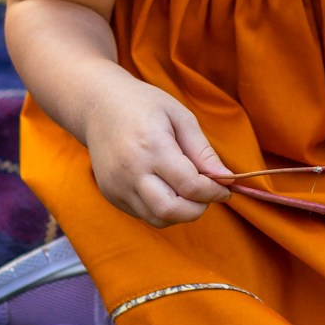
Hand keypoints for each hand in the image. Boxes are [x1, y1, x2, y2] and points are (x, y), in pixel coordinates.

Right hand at [82, 70, 232, 226]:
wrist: (98, 105)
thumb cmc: (144, 105)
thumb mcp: (180, 116)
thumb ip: (203, 150)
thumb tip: (226, 178)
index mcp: (152, 146)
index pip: (190, 185)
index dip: (214, 191)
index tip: (225, 187)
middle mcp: (131, 171)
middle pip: (172, 210)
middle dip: (198, 209)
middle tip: (208, 194)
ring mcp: (117, 186)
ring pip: (157, 219)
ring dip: (181, 212)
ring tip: (189, 191)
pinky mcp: (110, 194)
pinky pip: (143, 214)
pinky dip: (162, 209)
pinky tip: (168, 189)